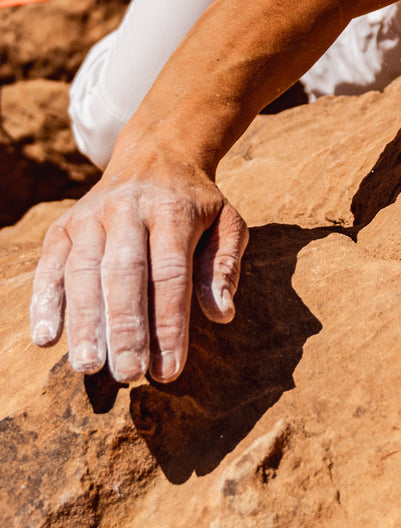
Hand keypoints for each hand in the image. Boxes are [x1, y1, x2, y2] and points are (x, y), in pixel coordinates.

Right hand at [29, 159, 248, 382]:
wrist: (156, 154)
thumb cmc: (197, 202)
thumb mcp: (227, 223)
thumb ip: (224, 266)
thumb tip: (222, 314)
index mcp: (173, 209)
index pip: (170, 273)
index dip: (169, 323)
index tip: (170, 369)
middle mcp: (128, 208)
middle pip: (124, 273)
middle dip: (125, 327)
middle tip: (128, 374)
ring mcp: (91, 216)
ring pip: (84, 271)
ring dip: (84, 322)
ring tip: (89, 366)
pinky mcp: (64, 225)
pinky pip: (51, 266)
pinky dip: (46, 301)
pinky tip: (46, 338)